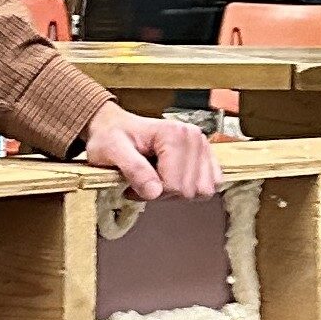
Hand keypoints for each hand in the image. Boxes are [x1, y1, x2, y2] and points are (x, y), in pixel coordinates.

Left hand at [82, 103, 222, 201]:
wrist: (113, 126)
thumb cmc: (111, 135)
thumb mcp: (112, 150)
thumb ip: (134, 169)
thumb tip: (155, 191)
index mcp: (174, 133)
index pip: (174, 185)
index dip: (152, 192)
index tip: (135, 182)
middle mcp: (194, 137)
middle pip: (189, 191)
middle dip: (164, 193)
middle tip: (144, 181)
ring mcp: (202, 146)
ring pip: (201, 191)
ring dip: (177, 193)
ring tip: (156, 179)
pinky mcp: (206, 156)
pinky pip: (209, 186)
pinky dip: (190, 188)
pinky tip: (171, 178)